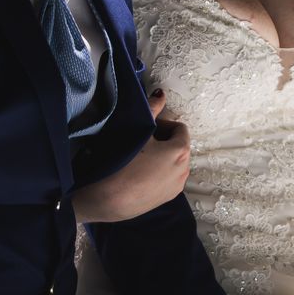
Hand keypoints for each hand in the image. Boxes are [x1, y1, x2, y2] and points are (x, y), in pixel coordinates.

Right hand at [72, 85, 190, 223]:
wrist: (108, 200)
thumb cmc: (122, 162)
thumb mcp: (136, 132)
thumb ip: (151, 110)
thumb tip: (161, 94)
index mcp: (180, 151)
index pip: (179, 128)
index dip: (163, 124)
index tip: (147, 128)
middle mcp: (185, 170)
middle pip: (178, 146)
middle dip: (163, 141)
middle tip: (142, 141)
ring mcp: (177, 187)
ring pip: (174, 163)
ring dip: (162, 157)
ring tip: (140, 158)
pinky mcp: (167, 199)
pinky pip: (168, 178)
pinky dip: (159, 172)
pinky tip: (140, 174)